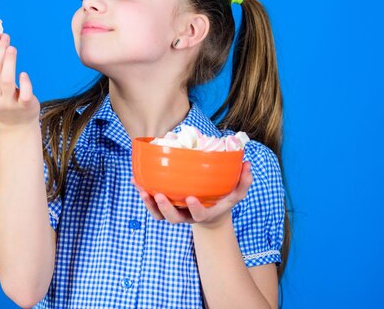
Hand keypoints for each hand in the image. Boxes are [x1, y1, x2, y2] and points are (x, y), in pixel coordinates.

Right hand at [0, 31, 39, 129]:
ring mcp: (7, 104)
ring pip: (6, 79)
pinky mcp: (23, 107)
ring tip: (12, 48)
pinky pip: (24, 93)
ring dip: (9, 61)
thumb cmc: (4, 99)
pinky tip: (23, 74)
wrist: (16, 126)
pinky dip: (24, 82)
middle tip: (5, 36)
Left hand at [131, 161, 252, 228]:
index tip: (191, 198)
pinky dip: (142, 192)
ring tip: (141, 187)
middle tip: (158, 195)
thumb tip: (248, 164)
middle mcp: (187, 216)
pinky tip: (136, 179)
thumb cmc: (222, 200)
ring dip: (148, 202)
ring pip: (158, 214)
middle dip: (165, 208)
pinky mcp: (164, 207)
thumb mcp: (235, 194)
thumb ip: (243, 182)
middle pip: (173, 219)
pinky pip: (151, 204)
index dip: (195, 209)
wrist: (210, 214)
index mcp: (203, 214)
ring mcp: (174, 213)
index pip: (199, 216)